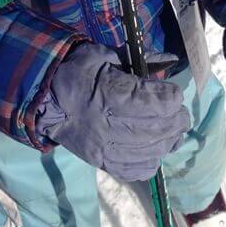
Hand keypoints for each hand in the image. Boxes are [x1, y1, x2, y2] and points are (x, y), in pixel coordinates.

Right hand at [35, 44, 190, 180]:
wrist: (45, 99)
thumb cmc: (77, 70)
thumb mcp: (106, 54)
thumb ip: (140, 59)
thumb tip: (171, 59)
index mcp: (111, 93)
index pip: (158, 103)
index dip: (172, 96)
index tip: (173, 91)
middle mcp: (109, 125)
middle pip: (159, 129)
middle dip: (177, 120)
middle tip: (180, 113)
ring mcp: (104, 148)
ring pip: (152, 152)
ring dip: (169, 140)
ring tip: (171, 130)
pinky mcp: (101, 163)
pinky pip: (136, 171)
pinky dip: (151, 161)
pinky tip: (153, 148)